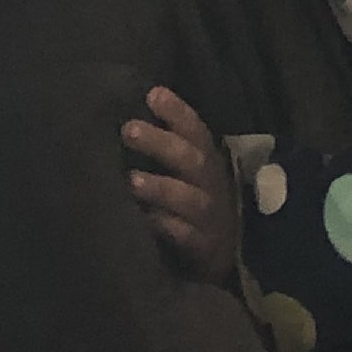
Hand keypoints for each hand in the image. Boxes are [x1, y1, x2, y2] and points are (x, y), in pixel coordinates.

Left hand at [123, 87, 239, 281]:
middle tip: (129, 130)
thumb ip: (167, 150)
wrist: (225, 257)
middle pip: (191, 160)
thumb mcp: (188, 175)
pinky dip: (166, 226)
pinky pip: (185, 236)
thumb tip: (126, 121)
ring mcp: (210, 218)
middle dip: (161, 143)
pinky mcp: (204, 248)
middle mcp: (211, 185)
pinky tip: (145, 220)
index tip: (153, 94)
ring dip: (161, 187)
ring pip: (189, 199)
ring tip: (132, 180)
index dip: (177, 112)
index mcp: (207, 162)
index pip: (195, 131)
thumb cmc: (195, 205)